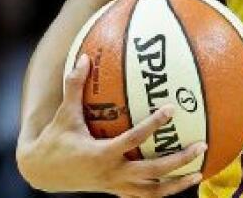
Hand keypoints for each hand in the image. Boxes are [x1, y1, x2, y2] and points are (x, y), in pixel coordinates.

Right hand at [17, 54, 205, 196]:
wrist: (42, 173)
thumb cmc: (55, 141)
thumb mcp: (64, 114)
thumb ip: (74, 86)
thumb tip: (85, 58)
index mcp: (101, 154)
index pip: (133, 139)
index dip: (153, 125)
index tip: (171, 109)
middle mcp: (112, 173)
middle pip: (153, 170)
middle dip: (179, 159)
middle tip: (201, 144)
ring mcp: (116, 185)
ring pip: (153, 190)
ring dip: (177, 183)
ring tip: (199, 171)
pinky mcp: (116, 191)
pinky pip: (145, 195)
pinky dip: (163, 190)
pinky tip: (180, 181)